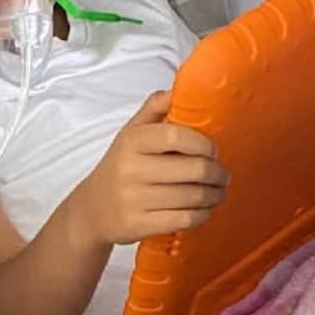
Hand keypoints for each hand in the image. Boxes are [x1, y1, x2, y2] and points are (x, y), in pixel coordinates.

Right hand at [67, 92, 227, 246]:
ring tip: (217, 192)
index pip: (176, 136)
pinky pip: (186, 220)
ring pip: (194, 197)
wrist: (92, 209)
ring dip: (215, 195)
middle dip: (218, 173)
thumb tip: (178, 89)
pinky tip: (204, 209)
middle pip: (195, 170)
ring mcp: (135, 199)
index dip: (204, 143)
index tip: (213, 150)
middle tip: (222, 175)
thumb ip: (154, 108)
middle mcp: (131, 169)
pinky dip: (203, 215)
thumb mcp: (130, 133)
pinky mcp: (139, 225)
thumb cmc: (119, 166)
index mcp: (132, 141)